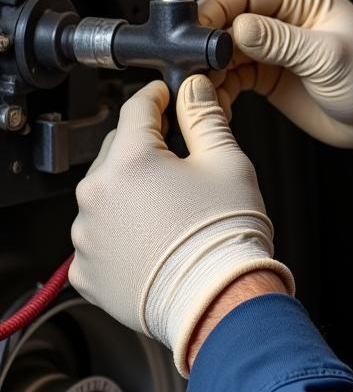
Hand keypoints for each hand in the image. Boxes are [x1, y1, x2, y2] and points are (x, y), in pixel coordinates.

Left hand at [70, 76, 293, 375]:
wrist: (218, 301)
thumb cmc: (225, 236)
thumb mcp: (227, 161)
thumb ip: (205, 118)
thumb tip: (194, 89)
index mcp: (129, 161)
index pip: (138, 108)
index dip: (158, 96)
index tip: (168, 96)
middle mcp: (96, 195)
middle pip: (120, 150)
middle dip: (147, 148)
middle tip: (182, 161)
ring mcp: (86, 236)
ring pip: (108, 194)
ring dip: (133, 192)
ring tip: (173, 210)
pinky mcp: (86, 271)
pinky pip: (100, 236)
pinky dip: (122, 233)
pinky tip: (155, 239)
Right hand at [198, 0, 352, 169]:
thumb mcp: (330, 58)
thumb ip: (282, 42)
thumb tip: (236, 28)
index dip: (213, 9)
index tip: (192, 35)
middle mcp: (283, 12)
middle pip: (225, 17)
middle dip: (203, 43)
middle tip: (188, 67)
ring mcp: (272, 42)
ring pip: (221, 48)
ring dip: (206, 68)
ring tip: (196, 90)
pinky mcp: (266, 70)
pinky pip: (229, 74)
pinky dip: (216, 87)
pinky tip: (211, 102)